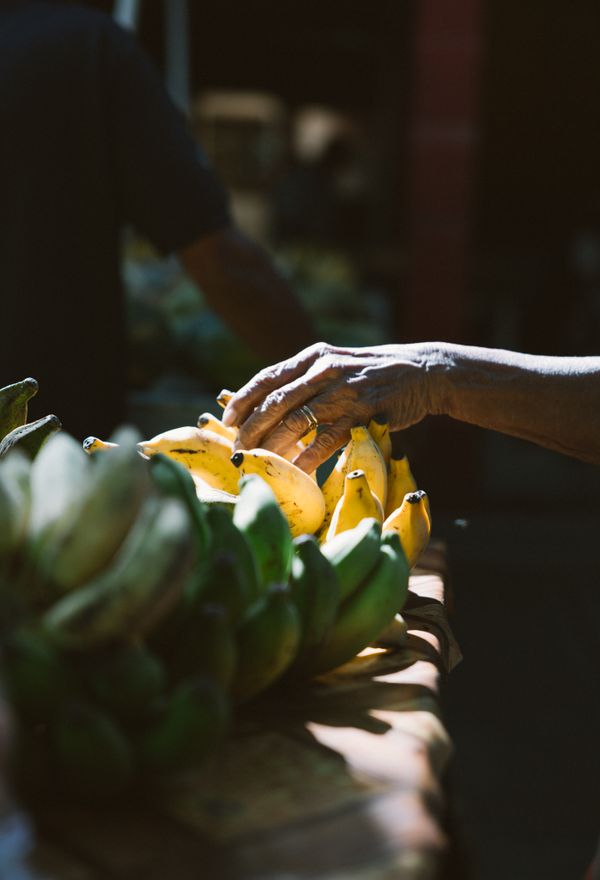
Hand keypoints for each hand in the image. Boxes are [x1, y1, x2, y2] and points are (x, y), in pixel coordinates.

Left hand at [223, 342, 438, 471]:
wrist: (421, 373)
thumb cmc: (371, 374)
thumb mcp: (336, 364)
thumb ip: (305, 379)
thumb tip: (266, 406)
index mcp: (313, 357)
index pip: (267, 378)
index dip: (243, 400)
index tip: (226, 421)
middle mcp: (324, 371)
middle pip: (275, 402)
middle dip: (251, 429)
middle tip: (238, 450)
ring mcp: (344, 392)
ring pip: (296, 423)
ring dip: (273, 447)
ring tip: (258, 463)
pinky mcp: (363, 414)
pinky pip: (327, 441)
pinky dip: (308, 458)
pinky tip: (295, 473)